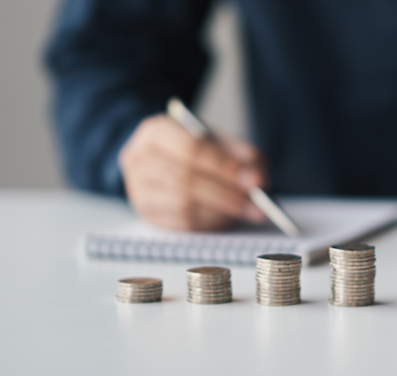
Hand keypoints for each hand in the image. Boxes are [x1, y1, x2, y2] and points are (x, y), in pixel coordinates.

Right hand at [118, 114, 266, 230]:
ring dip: (220, 210)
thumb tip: (258, 180)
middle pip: (184, 179)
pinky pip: (180, 223)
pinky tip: (227, 217)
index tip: (253, 180)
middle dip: (225, 194)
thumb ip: (241, 154)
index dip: (223, 166)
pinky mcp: (147, 213)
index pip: (190, 149)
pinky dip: (209, 222)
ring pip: (182, 204)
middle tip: (256, 203)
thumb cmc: (197, 149)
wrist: (167, 159)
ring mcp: (138, 189)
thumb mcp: (220, 141)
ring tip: (246, 210)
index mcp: (156, 131)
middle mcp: (139, 159)